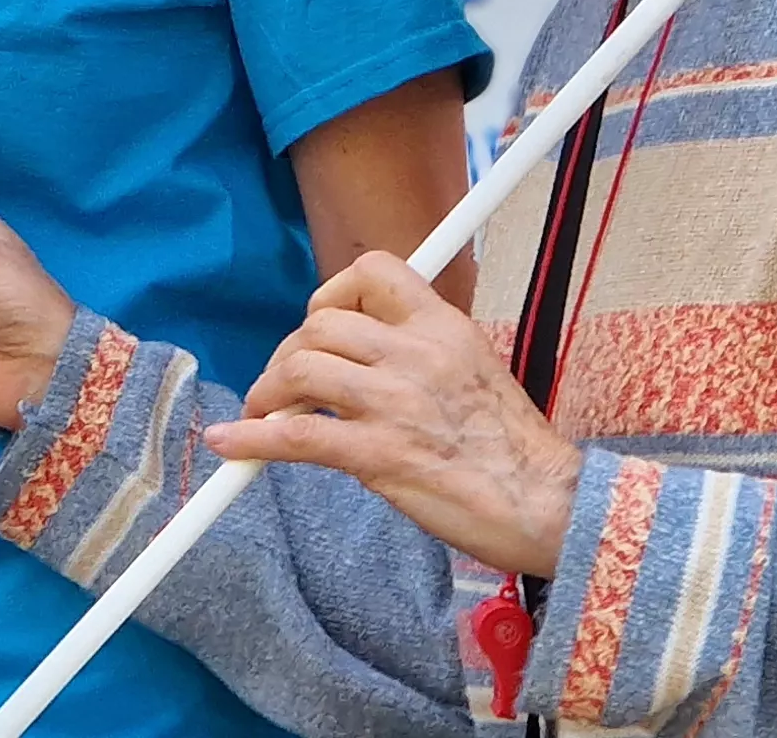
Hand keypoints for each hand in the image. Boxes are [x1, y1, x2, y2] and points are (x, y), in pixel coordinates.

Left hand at [202, 252, 583, 577]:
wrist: (545, 504)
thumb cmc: (512, 450)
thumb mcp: (474, 372)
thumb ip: (423, 353)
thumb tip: (365, 356)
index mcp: (444, 327)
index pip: (372, 271)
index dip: (331, 293)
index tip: (319, 325)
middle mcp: (416, 352)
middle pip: (320, 323)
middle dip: (288, 354)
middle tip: (283, 388)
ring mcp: (395, 402)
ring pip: (299, 369)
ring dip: (267, 393)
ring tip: (265, 415)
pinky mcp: (378, 454)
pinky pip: (293, 436)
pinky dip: (250, 439)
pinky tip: (231, 445)